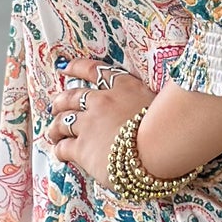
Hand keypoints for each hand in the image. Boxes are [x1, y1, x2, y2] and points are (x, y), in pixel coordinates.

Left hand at [42, 56, 152, 192]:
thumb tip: (145, 105)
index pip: (95, 70)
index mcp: (123, 86)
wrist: (158, 150)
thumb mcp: (159, 104)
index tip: (65, 67)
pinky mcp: (83, 148)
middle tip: (56, 106)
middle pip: (72, 96)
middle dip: (61, 101)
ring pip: (63, 121)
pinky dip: (59, 150)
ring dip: (55, 127)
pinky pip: (64, 147)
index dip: (76, 67)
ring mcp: (90, 124)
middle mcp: (102, 101)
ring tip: (54, 133)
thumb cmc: (167, 129)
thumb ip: (145, 101)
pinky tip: (60, 154)